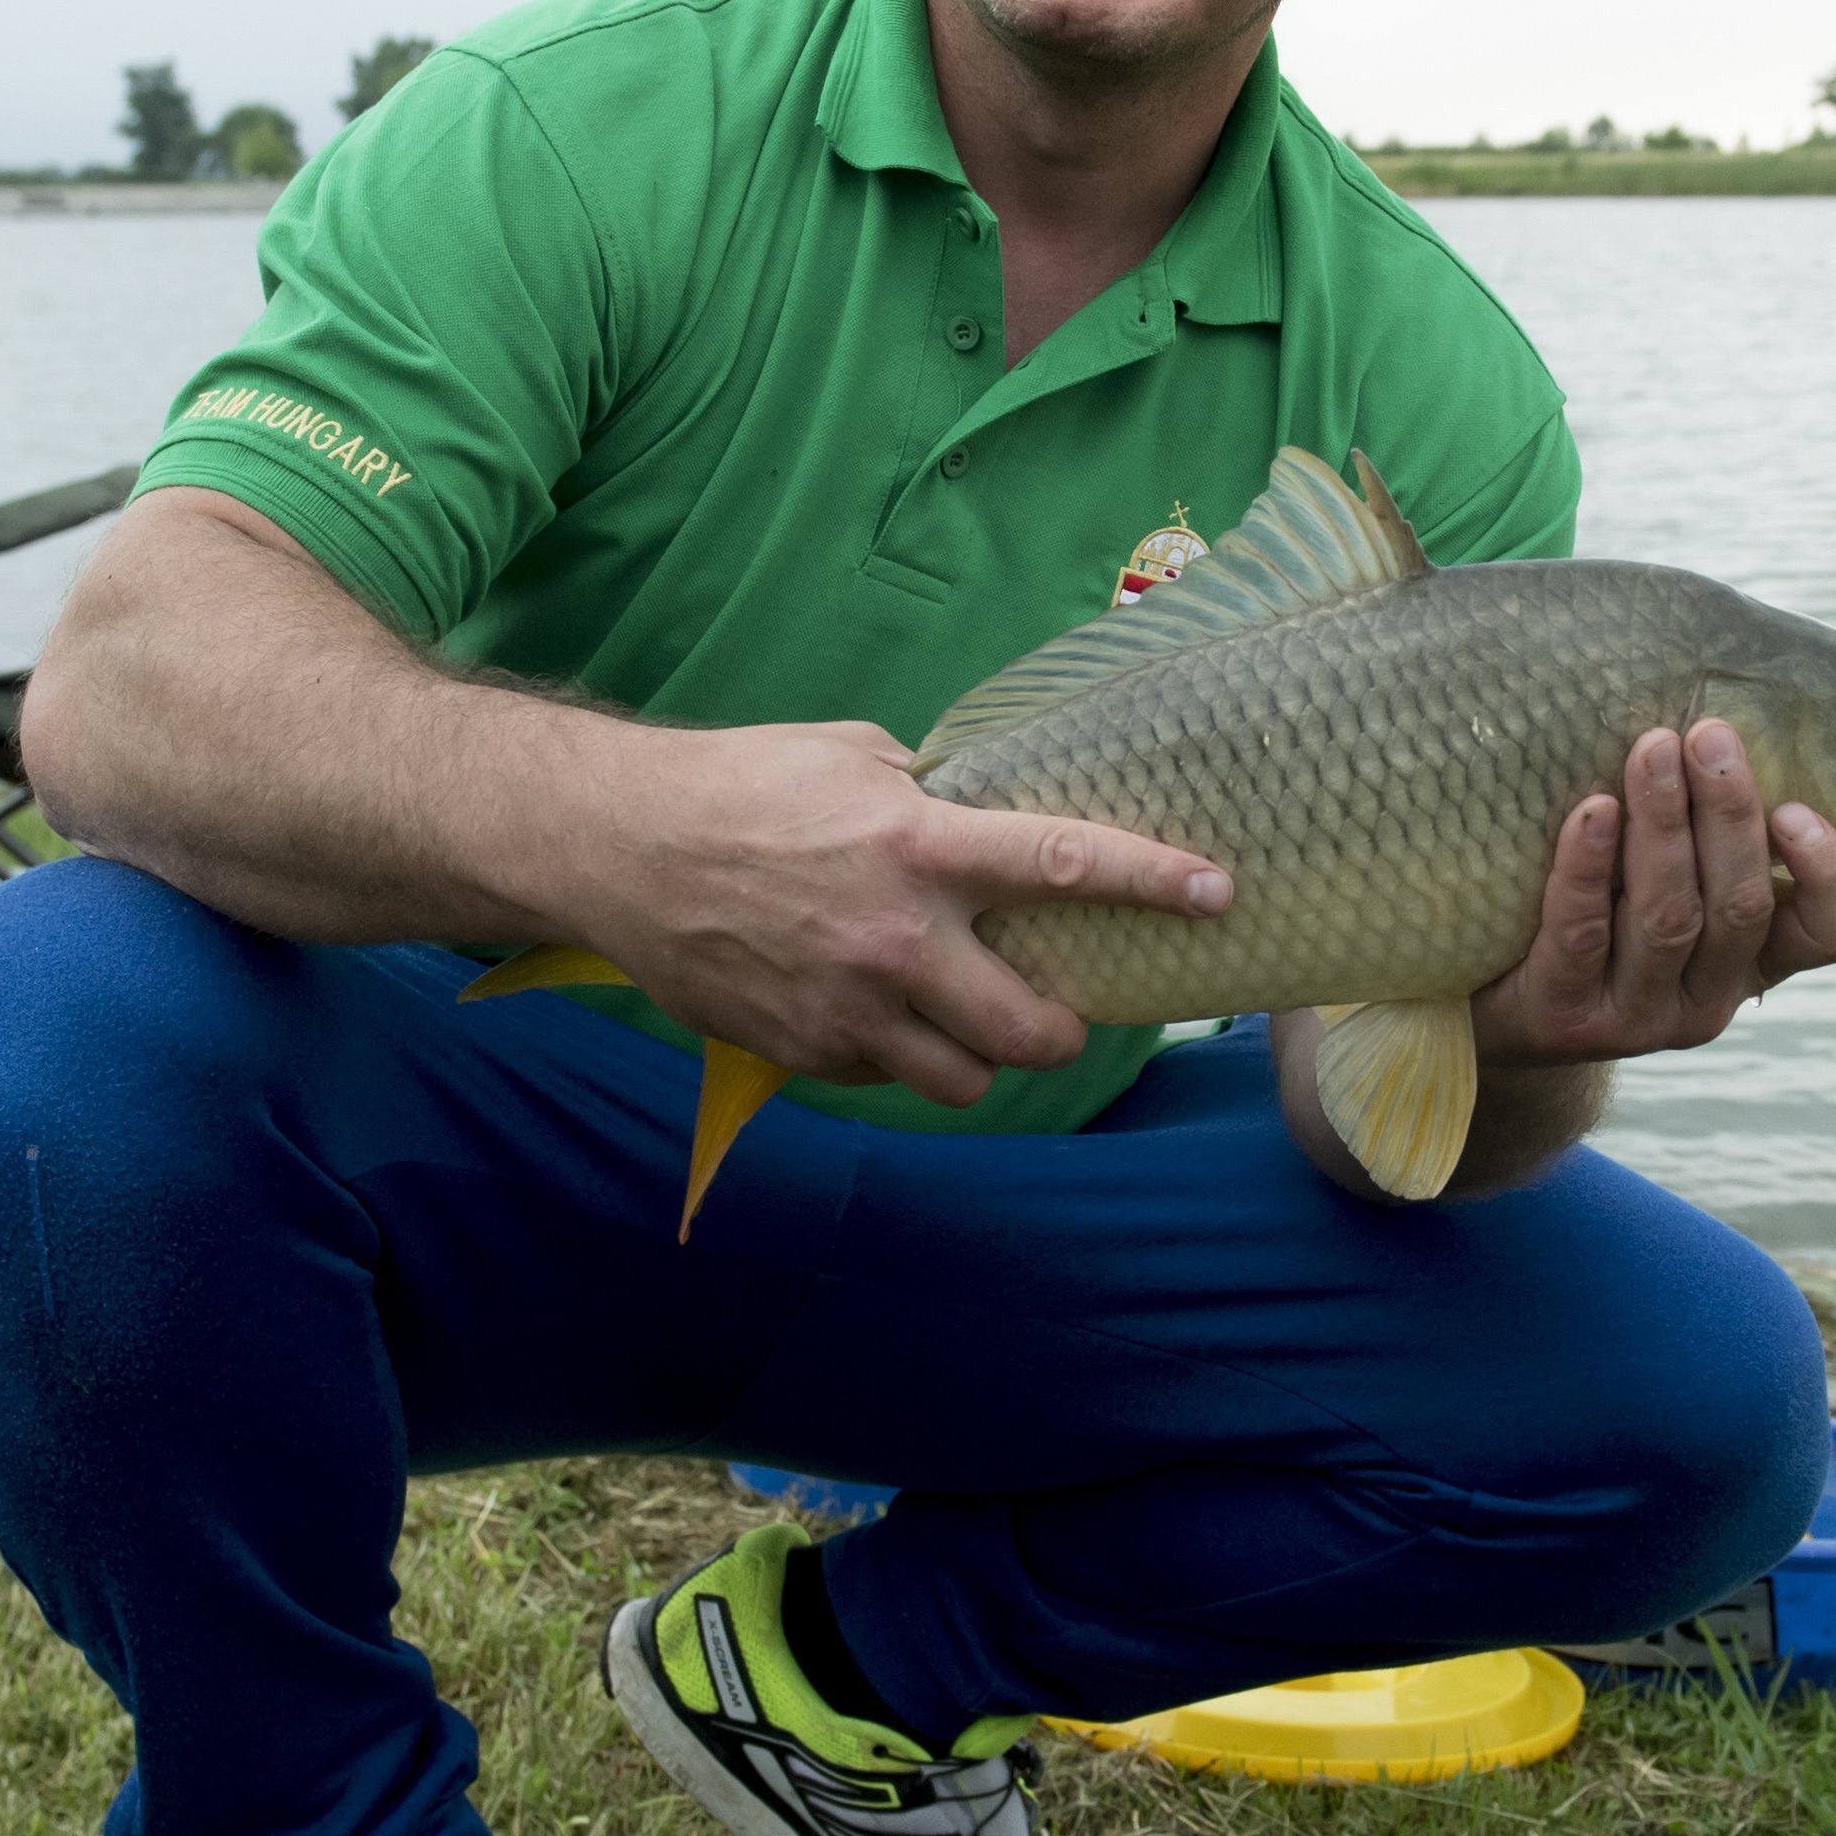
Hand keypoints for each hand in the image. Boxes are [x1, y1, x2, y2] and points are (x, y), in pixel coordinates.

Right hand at [547, 719, 1229, 1106]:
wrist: (620, 847)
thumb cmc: (740, 785)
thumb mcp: (853, 758)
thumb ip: (933, 796)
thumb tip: (994, 810)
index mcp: (916, 846)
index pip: (1062, 866)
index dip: (1150, 880)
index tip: (1215, 890)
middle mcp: (893, 939)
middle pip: (1029, 1029)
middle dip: (1065, 1029)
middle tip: (1063, 1008)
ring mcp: (846, 1007)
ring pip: (964, 1077)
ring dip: (984, 1055)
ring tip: (971, 1019)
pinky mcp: (802, 1049)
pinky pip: (886, 1075)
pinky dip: (900, 1055)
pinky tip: (882, 1012)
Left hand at [1466, 720, 1835, 1067]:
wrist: (1494, 1001)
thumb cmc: (1598, 908)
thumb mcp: (1668, 873)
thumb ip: (1709, 820)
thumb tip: (1719, 705)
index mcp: (1755, 958)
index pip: (1835, 933)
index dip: (1831, 874)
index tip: (1795, 807)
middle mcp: (1709, 997)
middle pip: (1740, 906)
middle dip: (1728, 813)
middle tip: (1708, 735)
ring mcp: (1641, 1017)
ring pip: (1669, 917)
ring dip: (1664, 825)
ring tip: (1650, 750)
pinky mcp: (1568, 1018)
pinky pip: (1583, 933)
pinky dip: (1590, 867)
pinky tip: (1591, 812)